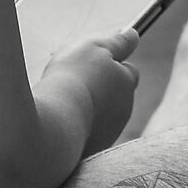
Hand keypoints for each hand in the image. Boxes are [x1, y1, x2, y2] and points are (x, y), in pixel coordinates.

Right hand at [40, 28, 138, 156]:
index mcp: (126, 84)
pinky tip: (56, 122)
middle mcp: (123, 112)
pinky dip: (72, 127)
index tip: (90, 62)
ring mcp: (107, 134)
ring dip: (83, 107)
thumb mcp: (95, 48)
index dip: (110, 64)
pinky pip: (82, 135)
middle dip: (96, 87)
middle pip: (113, 94)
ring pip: (97, 115)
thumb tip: (133, 34)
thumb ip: (117, 41)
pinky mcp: (89, 153)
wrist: (54, 125)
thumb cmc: (73, 80)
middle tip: (70, 80)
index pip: (128, 71)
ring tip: (60, 102)